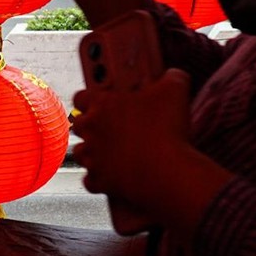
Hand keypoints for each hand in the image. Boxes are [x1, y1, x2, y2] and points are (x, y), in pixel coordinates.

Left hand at [72, 68, 192, 212]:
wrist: (165, 171)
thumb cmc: (167, 129)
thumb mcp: (176, 88)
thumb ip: (171, 76)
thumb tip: (172, 75)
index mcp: (104, 103)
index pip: (82, 95)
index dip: (91, 96)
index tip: (101, 97)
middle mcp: (93, 130)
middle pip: (78, 124)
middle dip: (91, 123)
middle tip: (111, 122)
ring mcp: (94, 157)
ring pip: (80, 152)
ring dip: (92, 149)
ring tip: (111, 147)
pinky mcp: (100, 181)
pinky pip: (91, 179)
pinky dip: (99, 177)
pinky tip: (112, 173)